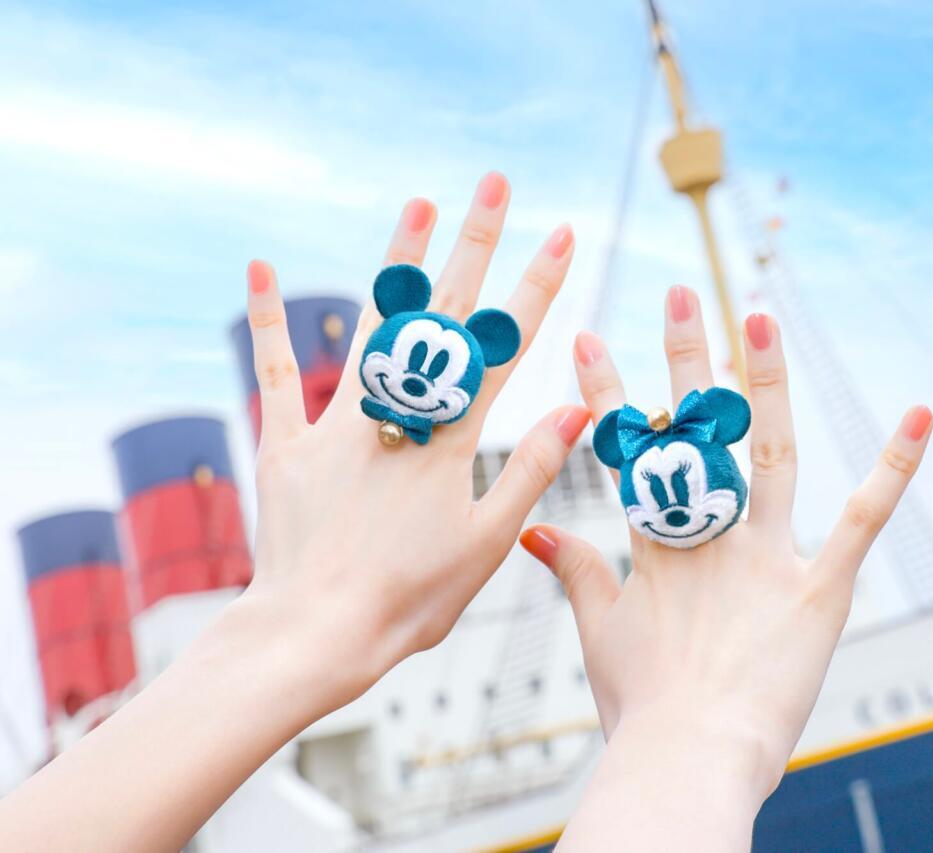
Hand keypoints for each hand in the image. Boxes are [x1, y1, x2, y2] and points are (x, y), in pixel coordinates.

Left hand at [0, 173, 591, 852]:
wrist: (318, 636)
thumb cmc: (412, 601)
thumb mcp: (490, 543)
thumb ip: (531, 469)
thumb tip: (579, 408)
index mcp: (452, 442)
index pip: (504, 347)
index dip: (536, 287)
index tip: (563, 235)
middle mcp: (398, 418)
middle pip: (445, 318)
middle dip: (475, 245)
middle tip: (495, 184)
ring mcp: (339, 426)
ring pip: (373, 328)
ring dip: (398, 262)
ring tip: (420, 202)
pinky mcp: (288, 445)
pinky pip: (275, 373)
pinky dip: (269, 322)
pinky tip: (260, 267)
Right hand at [521, 286, 931, 848]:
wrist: (689, 759)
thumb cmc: (642, 706)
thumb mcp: (601, 629)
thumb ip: (574, 568)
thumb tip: (531, 526)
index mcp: (655, 544)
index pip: (629, 450)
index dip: (607, 391)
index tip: (586, 336)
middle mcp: (710, 536)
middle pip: (698, 432)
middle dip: (686, 359)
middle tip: (681, 293)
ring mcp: (766, 556)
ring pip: (770, 452)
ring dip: (766, 383)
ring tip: (759, 316)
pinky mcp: (820, 586)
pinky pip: (862, 518)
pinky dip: (895, 466)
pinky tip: (922, 414)